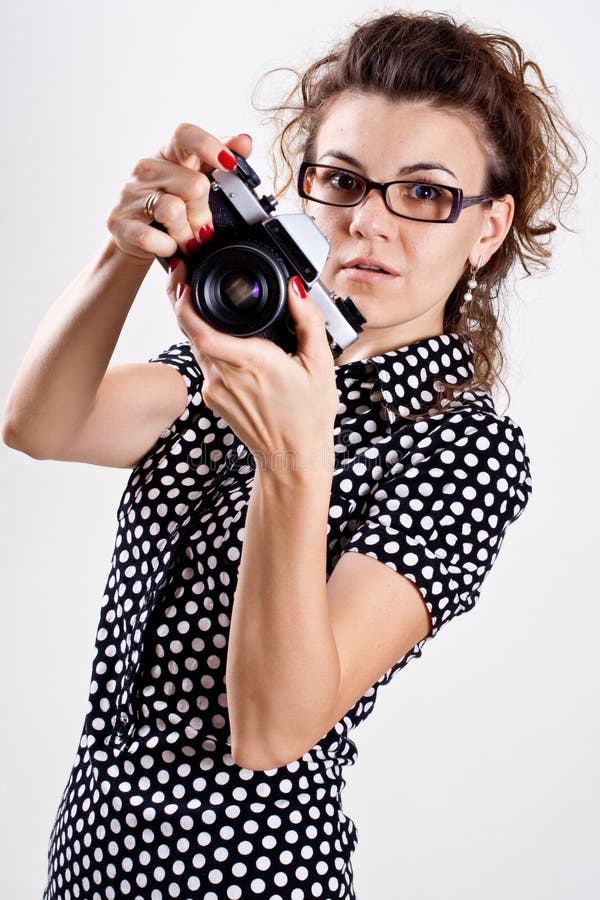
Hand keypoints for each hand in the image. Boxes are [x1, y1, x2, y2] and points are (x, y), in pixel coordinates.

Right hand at [106, 123, 252, 263]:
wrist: (136, 236)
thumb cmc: (170, 203)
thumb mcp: (196, 180)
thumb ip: (221, 160)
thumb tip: (244, 141)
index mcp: (168, 154)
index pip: (185, 135)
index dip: (209, 147)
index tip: (229, 165)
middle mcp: (146, 169)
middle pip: (192, 184)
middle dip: (204, 212)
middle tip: (204, 228)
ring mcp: (130, 194)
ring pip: (172, 210)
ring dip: (187, 233)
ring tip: (187, 241)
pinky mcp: (118, 221)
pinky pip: (151, 237)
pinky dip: (167, 246)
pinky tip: (169, 246)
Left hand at [166, 264, 339, 475]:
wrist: (292, 456)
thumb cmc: (309, 414)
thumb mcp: (321, 364)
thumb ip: (309, 322)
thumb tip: (296, 290)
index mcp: (252, 362)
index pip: (202, 331)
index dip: (185, 304)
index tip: (185, 280)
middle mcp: (226, 376)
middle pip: (189, 332)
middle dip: (183, 302)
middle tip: (185, 276)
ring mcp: (215, 389)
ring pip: (193, 346)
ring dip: (192, 322)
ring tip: (198, 297)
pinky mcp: (211, 398)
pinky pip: (202, 362)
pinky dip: (205, 344)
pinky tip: (218, 334)